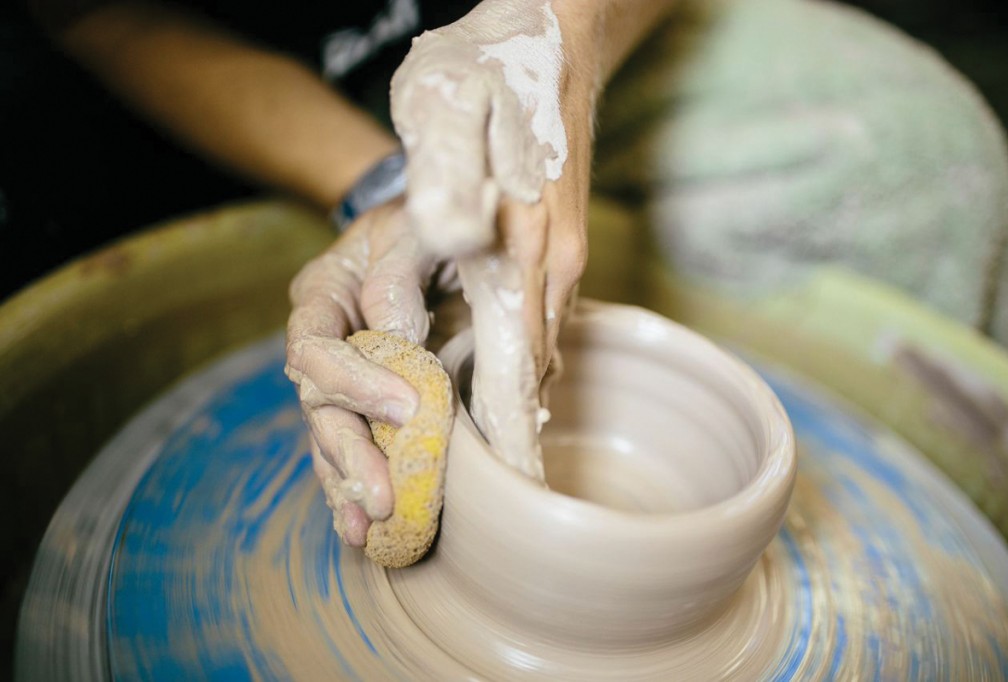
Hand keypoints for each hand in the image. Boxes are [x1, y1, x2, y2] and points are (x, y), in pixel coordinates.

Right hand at [285, 201, 452, 545]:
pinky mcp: (367, 404)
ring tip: (368, 530)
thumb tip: (397, 336)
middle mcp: (320, 343)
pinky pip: (355, 448)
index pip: (316, 348)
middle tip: (381, 496)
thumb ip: (399, 275)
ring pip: (331, 437)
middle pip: (318, 406)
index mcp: (321, 296)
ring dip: (349, 484)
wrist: (432, 235)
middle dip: (350, 453)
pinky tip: (368, 529)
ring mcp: (340, 378)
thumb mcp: (413, 230)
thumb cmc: (422, 225)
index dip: (354, 383)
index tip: (405, 409)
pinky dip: (358, 487)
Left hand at [390, 1, 592, 461]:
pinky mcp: (558, 241)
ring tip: (495, 450)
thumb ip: (442, 186)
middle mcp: (552, 260)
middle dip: (507, 431)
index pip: (516, 365)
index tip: (508, 488)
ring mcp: (562, 251)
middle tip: (491, 485)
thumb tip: (450, 251)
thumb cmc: (489, 65)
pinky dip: (523, 358)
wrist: (555, 30)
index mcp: (522, 244)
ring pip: (540, 345)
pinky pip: (542, 318)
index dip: (506, 432)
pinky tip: (505, 376)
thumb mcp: (444, 110)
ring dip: (515, 398)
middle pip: (533, 368)